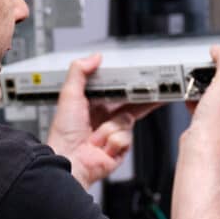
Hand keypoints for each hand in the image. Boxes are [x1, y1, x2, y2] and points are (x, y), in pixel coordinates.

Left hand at [47, 53, 159, 188]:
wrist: (68, 160)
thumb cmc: (64, 133)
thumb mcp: (69, 95)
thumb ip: (80, 72)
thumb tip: (94, 57)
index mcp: (95, 105)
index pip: (118, 91)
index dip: (130, 85)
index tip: (143, 78)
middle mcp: (106, 119)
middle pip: (132, 106)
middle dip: (142, 100)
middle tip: (155, 92)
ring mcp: (114, 135)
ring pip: (127, 121)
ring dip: (110, 129)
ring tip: (96, 137)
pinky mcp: (120, 149)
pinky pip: (125, 138)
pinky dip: (113, 142)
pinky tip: (101, 147)